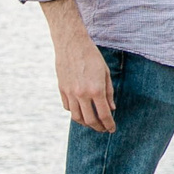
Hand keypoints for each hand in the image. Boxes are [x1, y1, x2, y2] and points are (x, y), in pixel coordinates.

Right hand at [40, 0, 115, 130]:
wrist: (71, 44)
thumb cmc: (92, 56)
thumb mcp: (105, 73)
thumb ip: (109, 93)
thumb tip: (111, 109)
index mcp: (96, 89)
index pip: (104, 115)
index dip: (109, 124)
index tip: (112, 129)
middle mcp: (82, 94)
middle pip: (90, 120)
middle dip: (98, 127)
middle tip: (103, 129)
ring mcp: (70, 93)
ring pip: (76, 117)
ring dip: (86, 123)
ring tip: (92, 123)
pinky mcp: (62, 90)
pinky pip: (68, 108)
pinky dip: (75, 113)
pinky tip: (81, 112)